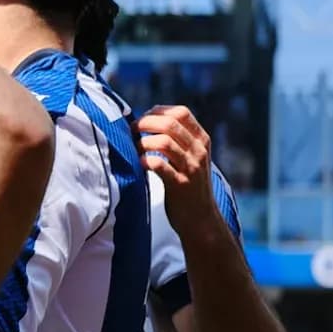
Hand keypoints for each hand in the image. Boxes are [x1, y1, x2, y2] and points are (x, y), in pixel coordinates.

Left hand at [137, 104, 219, 236]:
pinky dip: (144, 161)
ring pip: (163, 142)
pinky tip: (139, 164)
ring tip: (133, 150)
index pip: (181, 113)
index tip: (143, 119)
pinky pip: (159, 165)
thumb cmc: (188, 185)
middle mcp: (199, 151)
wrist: (201, 219)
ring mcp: (191, 168)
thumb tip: (146, 119)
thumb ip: (178, 140)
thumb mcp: (191, 158)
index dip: (158, 111)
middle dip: (144, 123)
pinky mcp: (181, 185)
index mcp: (202, 141)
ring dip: (142, 143)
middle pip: (169, 123)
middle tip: (131, 131)